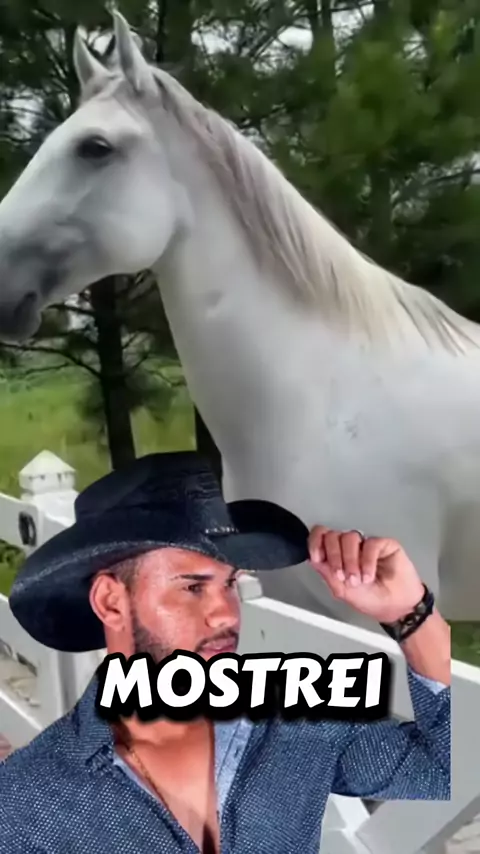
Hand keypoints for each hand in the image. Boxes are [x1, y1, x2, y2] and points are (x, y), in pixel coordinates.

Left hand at [308, 526, 424, 622]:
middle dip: (334, 556)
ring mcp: (366, 544)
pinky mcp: (384, 544)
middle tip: (342, 576)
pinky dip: (367, 561)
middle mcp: (349, 548)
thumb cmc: (371, 600)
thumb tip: (312, 558)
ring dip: (350, 560)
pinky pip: (370, 544)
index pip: (321, 537)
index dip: (315, 542)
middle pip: (332, 535)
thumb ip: (327, 574)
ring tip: (358, 579)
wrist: (397, 607)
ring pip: (349, 537)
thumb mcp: (343, 591)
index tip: (317, 557)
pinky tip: (369, 576)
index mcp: (336, 557)